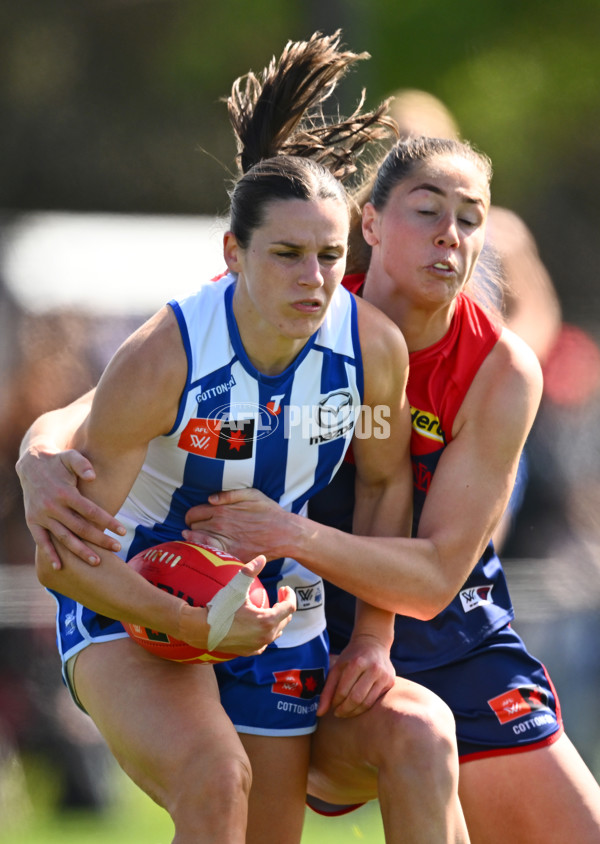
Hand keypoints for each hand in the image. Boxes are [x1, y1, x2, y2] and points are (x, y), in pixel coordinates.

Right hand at [16, 446, 125, 568]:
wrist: (31, 464)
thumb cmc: (58, 462)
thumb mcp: (70, 456)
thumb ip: (82, 464)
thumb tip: (93, 476)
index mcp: (65, 492)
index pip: (91, 511)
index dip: (108, 522)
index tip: (123, 531)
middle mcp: (53, 506)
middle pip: (80, 528)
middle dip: (100, 540)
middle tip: (117, 548)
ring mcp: (42, 516)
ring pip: (64, 538)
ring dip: (80, 551)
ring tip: (97, 562)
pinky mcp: (33, 522)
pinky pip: (41, 541)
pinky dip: (49, 554)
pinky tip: (60, 567)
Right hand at [178, 556, 296, 656]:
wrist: (201, 630)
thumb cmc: (220, 608)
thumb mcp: (236, 586)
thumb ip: (250, 571)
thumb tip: (262, 558)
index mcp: (267, 620)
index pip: (289, 607)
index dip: (289, 595)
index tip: (284, 587)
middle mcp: (266, 636)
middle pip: (285, 619)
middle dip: (285, 605)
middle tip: (278, 594)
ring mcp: (258, 645)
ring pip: (276, 631)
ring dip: (277, 619)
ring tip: (271, 608)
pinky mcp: (249, 651)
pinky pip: (264, 642)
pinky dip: (266, 632)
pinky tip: (260, 625)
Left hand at [183, 488, 293, 561]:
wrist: (284, 533)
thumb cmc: (269, 512)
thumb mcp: (252, 494)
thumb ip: (228, 494)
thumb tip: (210, 498)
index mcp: (221, 510)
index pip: (193, 513)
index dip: (192, 516)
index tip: (195, 520)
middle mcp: (219, 526)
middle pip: (193, 527)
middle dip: (193, 527)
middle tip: (198, 529)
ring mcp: (224, 541)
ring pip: (197, 542)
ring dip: (194, 540)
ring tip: (196, 540)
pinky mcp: (231, 555)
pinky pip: (209, 553)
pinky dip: (202, 551)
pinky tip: (203, 550)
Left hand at [317, 635, 395, 718]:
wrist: (374, 643)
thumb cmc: (352, 656)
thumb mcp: (337, 667)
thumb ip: (327, 690)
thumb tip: (319, 712)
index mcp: (357, 662)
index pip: (343, 690)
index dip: (335, 702)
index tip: (331, 706)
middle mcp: (372, 669)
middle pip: (356, 698)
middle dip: (344, 710)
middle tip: (338, 713)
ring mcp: (383, 676)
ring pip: (367, 703)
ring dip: (354, 712)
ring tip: (346, 712)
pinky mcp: (390, 682)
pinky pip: (375, 701)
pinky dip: (364, 707)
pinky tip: (357, 707)